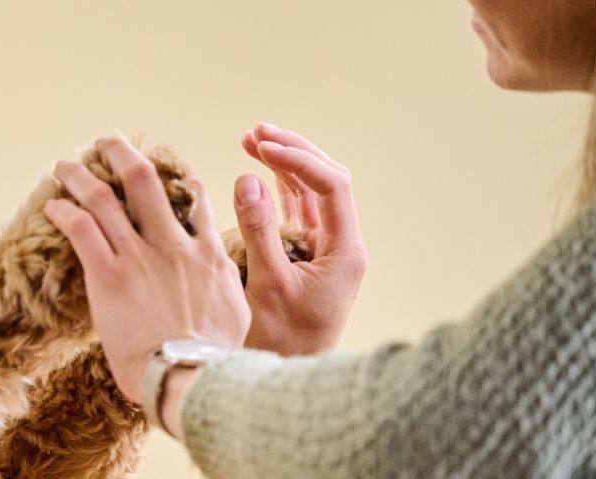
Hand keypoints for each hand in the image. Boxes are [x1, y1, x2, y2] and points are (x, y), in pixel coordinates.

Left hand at [43, 136, 250, 407]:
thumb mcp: (237, 313)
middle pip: (145, 182)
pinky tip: (52, 206)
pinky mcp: (108, 274)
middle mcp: (173, 245)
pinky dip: (63, 211)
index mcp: (208, 254)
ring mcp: (139, 256)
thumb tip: (223, 286)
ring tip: (65, 165)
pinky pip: (80, 229)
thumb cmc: (213, 357)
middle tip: (107, 142)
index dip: (180, 181)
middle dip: (122, 155)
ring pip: (104, 198)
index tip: (168, 173)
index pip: (196, 201)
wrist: (190, 373)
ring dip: (81, 176)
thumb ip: (226, 287)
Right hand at [234, 123, 366, 355]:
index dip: (298, 160)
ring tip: (252, 140)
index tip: (261, 147)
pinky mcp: (308, 258)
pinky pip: (297, 212)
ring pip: (310, 194)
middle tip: (256, 131)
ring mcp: (325, 251)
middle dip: (292, 152)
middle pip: (326, 182)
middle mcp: (341, 246)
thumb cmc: (281, 340)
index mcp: (345, 252)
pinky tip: (259, 172)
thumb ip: (259, 229)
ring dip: (283, 165)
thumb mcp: (267, 283)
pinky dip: (278, 188)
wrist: (286, 381)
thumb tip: (249, 178)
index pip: (332, 186)